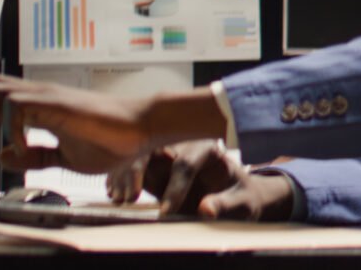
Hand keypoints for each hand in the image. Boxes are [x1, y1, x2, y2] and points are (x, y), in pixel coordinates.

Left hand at [0, 70, 150, 174]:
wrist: (143, 129)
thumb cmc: (113, 141)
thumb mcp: (64, 158)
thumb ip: (34, 158)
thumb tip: (2, 156)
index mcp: (38, 107)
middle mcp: (38, 96)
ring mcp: (47, 97)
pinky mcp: (58, 103)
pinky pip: (16, 104)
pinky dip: (10, 129)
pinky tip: (23, 148)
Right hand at [127, 140, 294, 219]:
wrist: (240, 197)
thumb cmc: (245, 197)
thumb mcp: (243, 203)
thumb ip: (225, 205)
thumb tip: (205, 209)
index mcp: (210, 150)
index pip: (187, 162)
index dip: (176, 187)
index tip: (168, 212)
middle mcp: (187, 148)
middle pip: (157, 149)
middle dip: (140, 169)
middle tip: (130, 198)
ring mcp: (171, 158)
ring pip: (140, 156)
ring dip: (126, 173)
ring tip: (119, 197)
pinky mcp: (159, 171)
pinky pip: (135, 169)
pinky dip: (122, 178)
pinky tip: (115, 194)